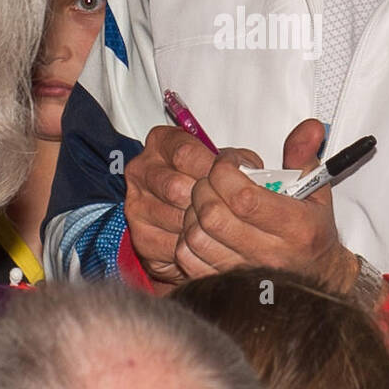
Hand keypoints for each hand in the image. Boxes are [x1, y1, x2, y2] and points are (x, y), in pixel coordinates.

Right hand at [124, 124, 260, 284]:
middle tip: (224, 206)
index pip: (185, 152)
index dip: (212, 169)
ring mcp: (137, 204)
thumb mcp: (221, 163)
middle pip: (176, 187)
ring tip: (216, 224)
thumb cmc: (202, 183)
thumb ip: (236, 160)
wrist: (179, 218)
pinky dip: (194, 246)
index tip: (229, 180)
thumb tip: (251, 171)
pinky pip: (172, 244)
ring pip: (174, 217)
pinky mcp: (141, 236)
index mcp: (162, 143)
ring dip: (201, 224)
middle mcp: (142, 170)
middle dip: (206, 200)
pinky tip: (205, 240)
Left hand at [176, 118, 358, 294]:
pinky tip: (200, 226)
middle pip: (214, 215)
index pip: (244, 197)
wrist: (316, 278)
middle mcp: (270, 254)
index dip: (225, 173)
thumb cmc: (312, 230)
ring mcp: (244, 272)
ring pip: (197, 237)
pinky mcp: (224, 283)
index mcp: (296, 228)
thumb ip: (304, 156)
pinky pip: (188, 259)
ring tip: (206, 200)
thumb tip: (310, 127)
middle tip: (212, 179)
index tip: (226, 163)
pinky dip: (186, 237)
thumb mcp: (316, 191)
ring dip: (192, 211)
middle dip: (204, 187)